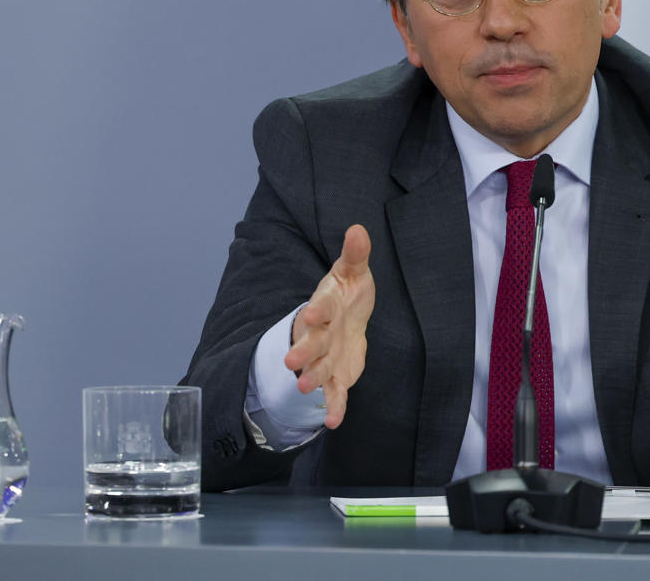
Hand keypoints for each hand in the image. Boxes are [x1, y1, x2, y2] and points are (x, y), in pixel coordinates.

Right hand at [283, 225, 373, 428]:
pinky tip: (333, 421)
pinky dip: (333, 407)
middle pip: (311, 343)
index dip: (316, 311)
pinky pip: (334, 393)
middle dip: (303, 352)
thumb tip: (358, 228)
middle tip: (291, 361)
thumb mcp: (353, 272)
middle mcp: (321, 334)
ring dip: (311, 378)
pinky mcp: (337, 376)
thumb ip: (355, 254)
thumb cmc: (347, 293)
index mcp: (325, 307)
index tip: (311, 314)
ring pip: (317, 369)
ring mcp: (327, 357)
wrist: (346, 320)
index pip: (320, 308)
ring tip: (304, 388)